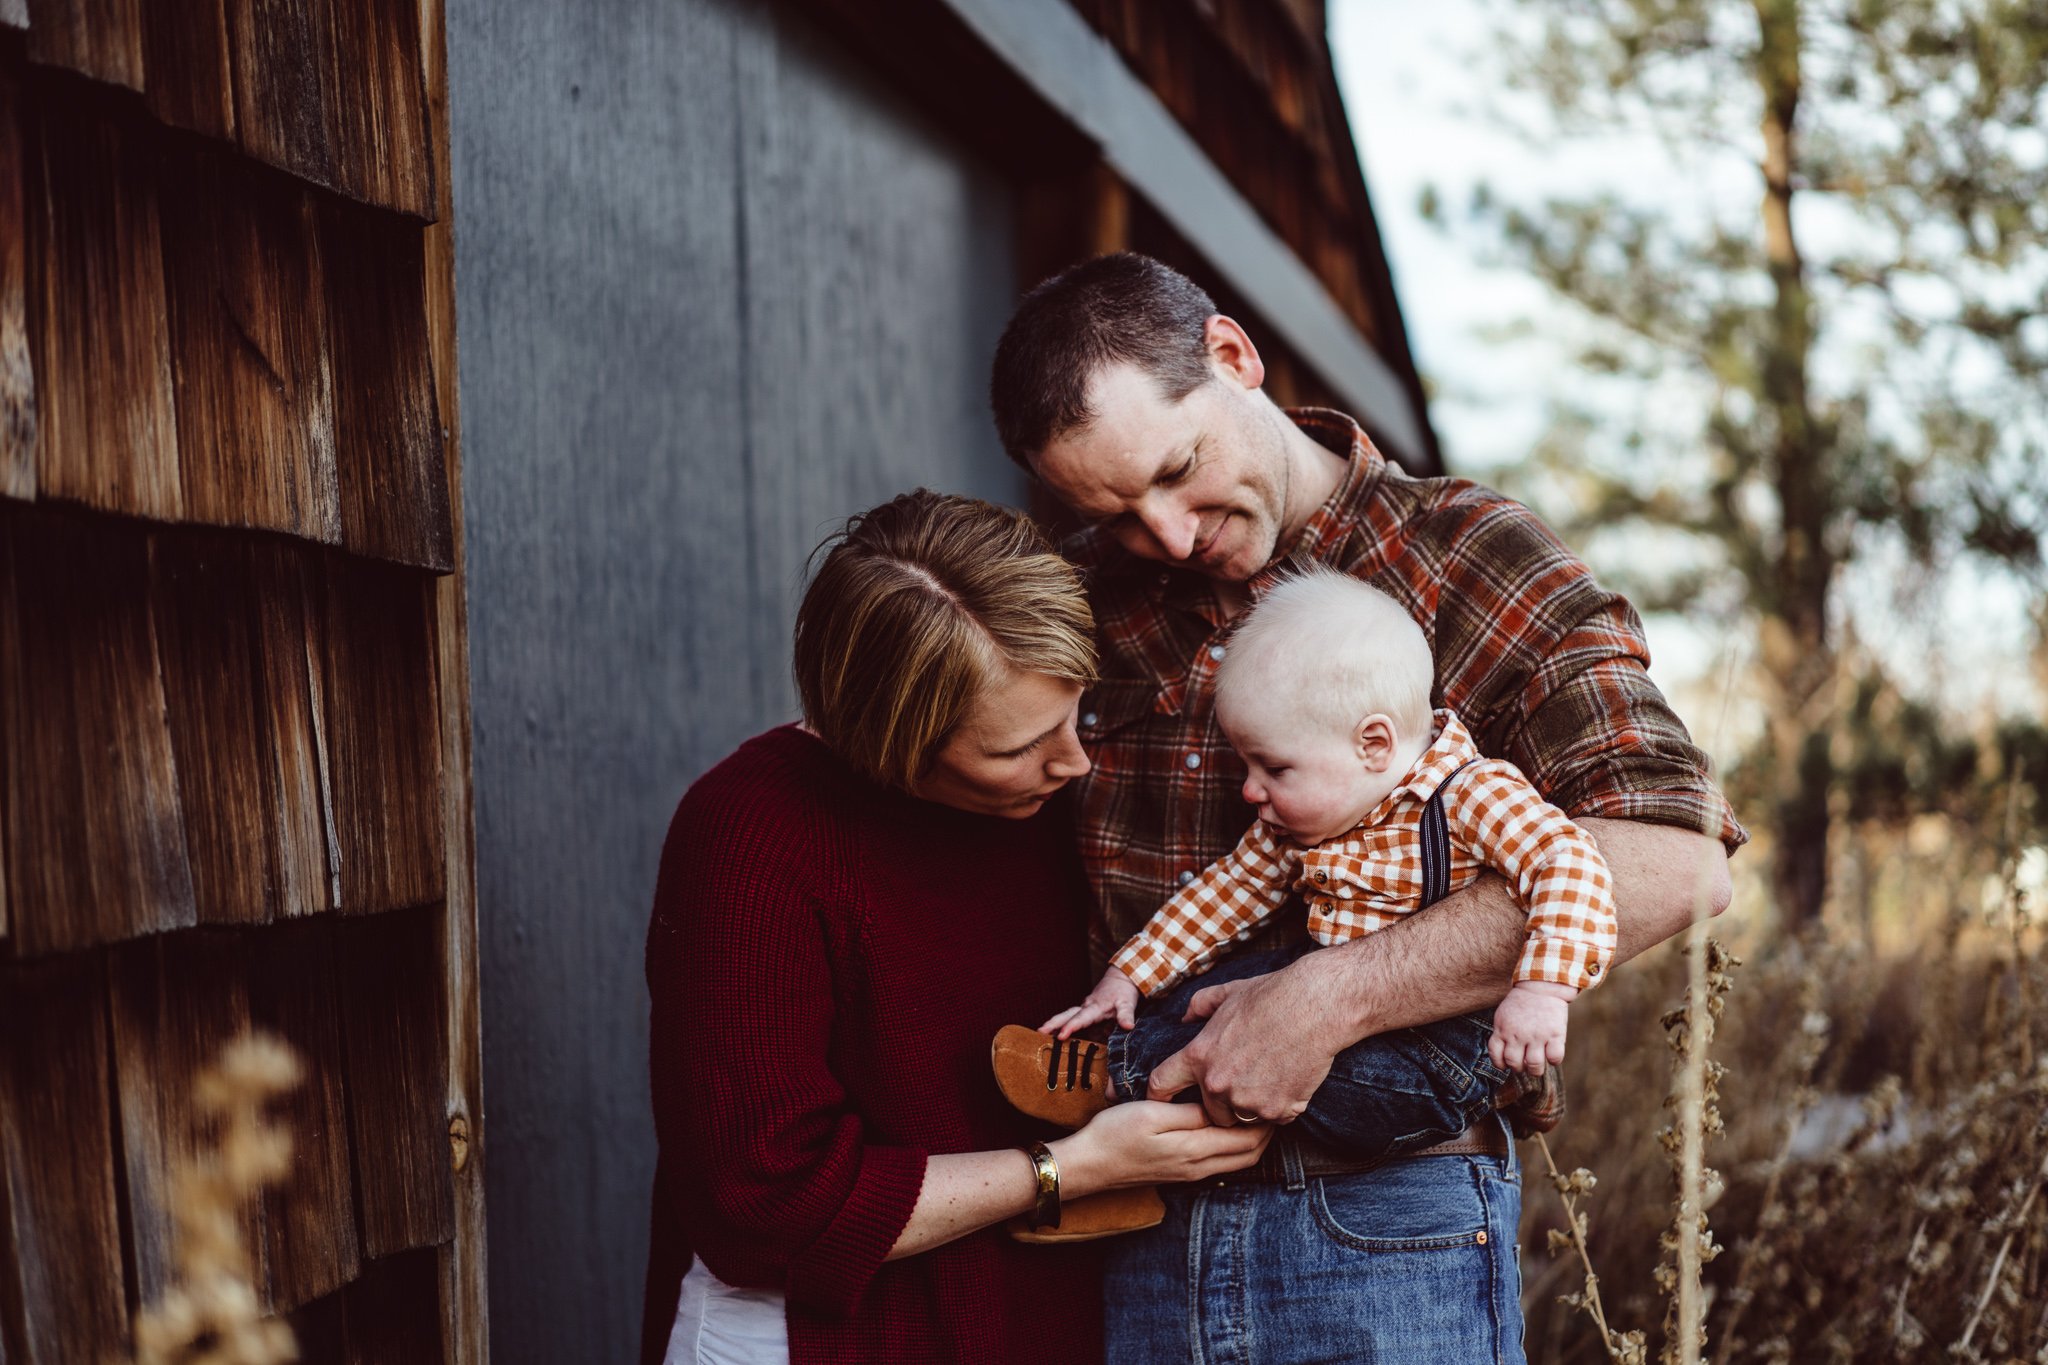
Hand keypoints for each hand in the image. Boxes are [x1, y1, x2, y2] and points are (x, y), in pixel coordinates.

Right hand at [1041, 967, 1141, 1037]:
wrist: (1122, 978)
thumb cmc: (1124, 991)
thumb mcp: (1128, 1003)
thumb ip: (1126, 1015)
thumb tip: (1128, 1026)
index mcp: (1095, 1007)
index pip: (1081, 1018)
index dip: (1071, 1027)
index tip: (1061, 1035)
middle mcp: (1086, 1007)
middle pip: (1066, 1015)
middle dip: (1053, 1023)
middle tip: (1039, 1031)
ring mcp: (1085, 1008)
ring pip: (1066, 1015)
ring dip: (1053, 1023)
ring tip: (1040, 1033)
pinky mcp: (1086, 1010)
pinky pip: (1071, 1017)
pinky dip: (1061, 1024)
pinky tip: (1054, 1033)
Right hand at [1049, 1100, 1271, 1196]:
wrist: (1088, 1164)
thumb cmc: (1115, 1133)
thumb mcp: (1153, 1113)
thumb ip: (1191, 1112)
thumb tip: (1224, 1107)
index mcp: (1195, 1150)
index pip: (1248, 1139)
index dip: (1265, 1117)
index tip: (1269, 1089)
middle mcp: (1199, 1167)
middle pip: (1251, 1154)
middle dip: (1267, 1130)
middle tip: (1269, 1097)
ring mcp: (1191, 1173)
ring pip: (1238, 1160)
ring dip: (1253, 1139)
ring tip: (1253, 1108)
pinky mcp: (1182, 1173)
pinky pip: (1222, 1162)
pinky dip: (1235, 1146)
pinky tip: (1226, 1124)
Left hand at [1147, 957, 1347, 1127]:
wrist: (1315, 1006)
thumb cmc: (1272, 995)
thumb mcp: (1228, 993)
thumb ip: (1200, 1005)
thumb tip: (1185, 1016)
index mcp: (1199, 1056)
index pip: (1162, 1084)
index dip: (1158, 1095)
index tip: (1162, 1100)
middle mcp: (1218, 1084)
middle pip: (1211, 1112)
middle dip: (1224, 1102)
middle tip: (1245, 1079)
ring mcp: (1247, 1101)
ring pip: (1243, 1118)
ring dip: (1253, 1105)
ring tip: (1270, 1076)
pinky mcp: (1277, 1110)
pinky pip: (1274, 1119)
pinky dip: (1282, 1107)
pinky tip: (1290, 1080)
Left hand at [1489, 981, 1572, 1075]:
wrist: (1541, 986)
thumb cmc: (1521, 1002)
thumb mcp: (1503, 1015)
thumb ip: (1502, 1033)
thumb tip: (1503, 1054)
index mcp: (1503, 1029)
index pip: (1496, 1056)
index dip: (1501, 1064)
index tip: (1506, 1064)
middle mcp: (1518, 1035)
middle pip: (1515, 1064)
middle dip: (1519, 1068)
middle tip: (1524, 1064)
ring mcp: (1537, 1036)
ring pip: (1534, 1066)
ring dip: (1535, 1070)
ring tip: (1537, 1065)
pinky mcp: (1555, 1034)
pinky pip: (1555, 1058)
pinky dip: (1554, 1061)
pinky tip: (1552, 1054)